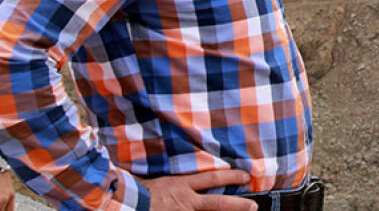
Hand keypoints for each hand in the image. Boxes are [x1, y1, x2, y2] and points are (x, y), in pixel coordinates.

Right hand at [140, 170, 256, 210]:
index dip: (230, 176)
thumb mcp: (155, 181)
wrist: (124, 204)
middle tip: (254, 206)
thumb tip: (174, 172)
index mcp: (181, 186)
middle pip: (217, 203)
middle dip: (237, 204)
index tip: (245, 175)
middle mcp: (185, 201)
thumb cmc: (136, 192)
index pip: (211, 178)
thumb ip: (170, 180)